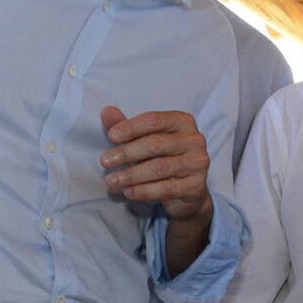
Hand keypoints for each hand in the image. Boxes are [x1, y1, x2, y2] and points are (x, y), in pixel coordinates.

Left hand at [101, 106, 212, 221]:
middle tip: (105, 161)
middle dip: (126, 153)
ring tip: (111, 181)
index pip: (154, 120)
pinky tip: (128, 192)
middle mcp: (194, 140)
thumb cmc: (163, 157)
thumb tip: (106, 111)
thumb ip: (127, 127)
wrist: (187, 188)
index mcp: (182, 122)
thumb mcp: (145, 140)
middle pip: (156, 144)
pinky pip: (166, 189)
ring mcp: (197, 164)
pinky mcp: (195, 186)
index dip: (131, 127)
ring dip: (131, 175)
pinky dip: (144, 191)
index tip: (111, 136)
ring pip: (159, 168)